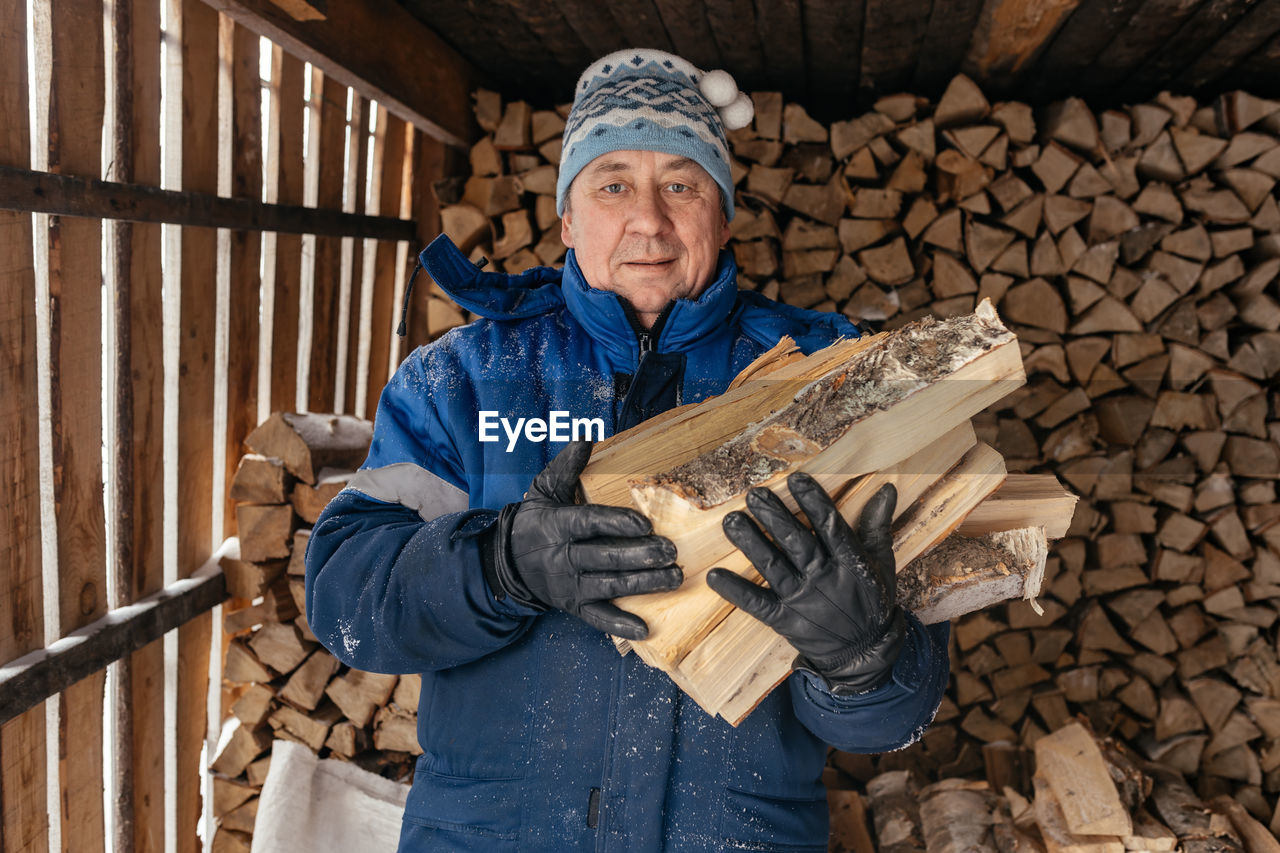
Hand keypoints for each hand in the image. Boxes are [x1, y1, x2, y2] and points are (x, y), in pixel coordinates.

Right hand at [484, 440, 681, 639]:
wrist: (507, 563)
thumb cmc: (533, 522)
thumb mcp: (543, 490)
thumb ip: (566, 467)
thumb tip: (586, 438)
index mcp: (558, 526)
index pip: (590, 523)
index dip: (617, 523)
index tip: (645, 523)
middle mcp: (564, 557)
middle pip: (606, 557)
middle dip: (641, 555)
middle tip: (671, 552)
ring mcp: (570, 585)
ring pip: (610, 586)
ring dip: (643, 584)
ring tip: (674, 578)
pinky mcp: (574, 606)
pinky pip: (598, 618)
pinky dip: (620, 625)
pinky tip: (645, 628)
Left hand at [706, 474, 904, 694]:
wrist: (864, 654)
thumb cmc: (871, 601)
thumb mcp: (882, 564)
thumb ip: (877, 526)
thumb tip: (886, 489)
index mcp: (850, 563)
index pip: (831, 527)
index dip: (814, 502)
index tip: (796, 479)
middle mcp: (824, 579)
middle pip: (796, 543)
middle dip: (774, 517)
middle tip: (754, 494)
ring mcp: (802, 601)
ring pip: (773, 568)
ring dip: (750, 544)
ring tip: (731, 521)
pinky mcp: (785, 621)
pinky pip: (757, 604)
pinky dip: (736, 591)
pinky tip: (715, 576)